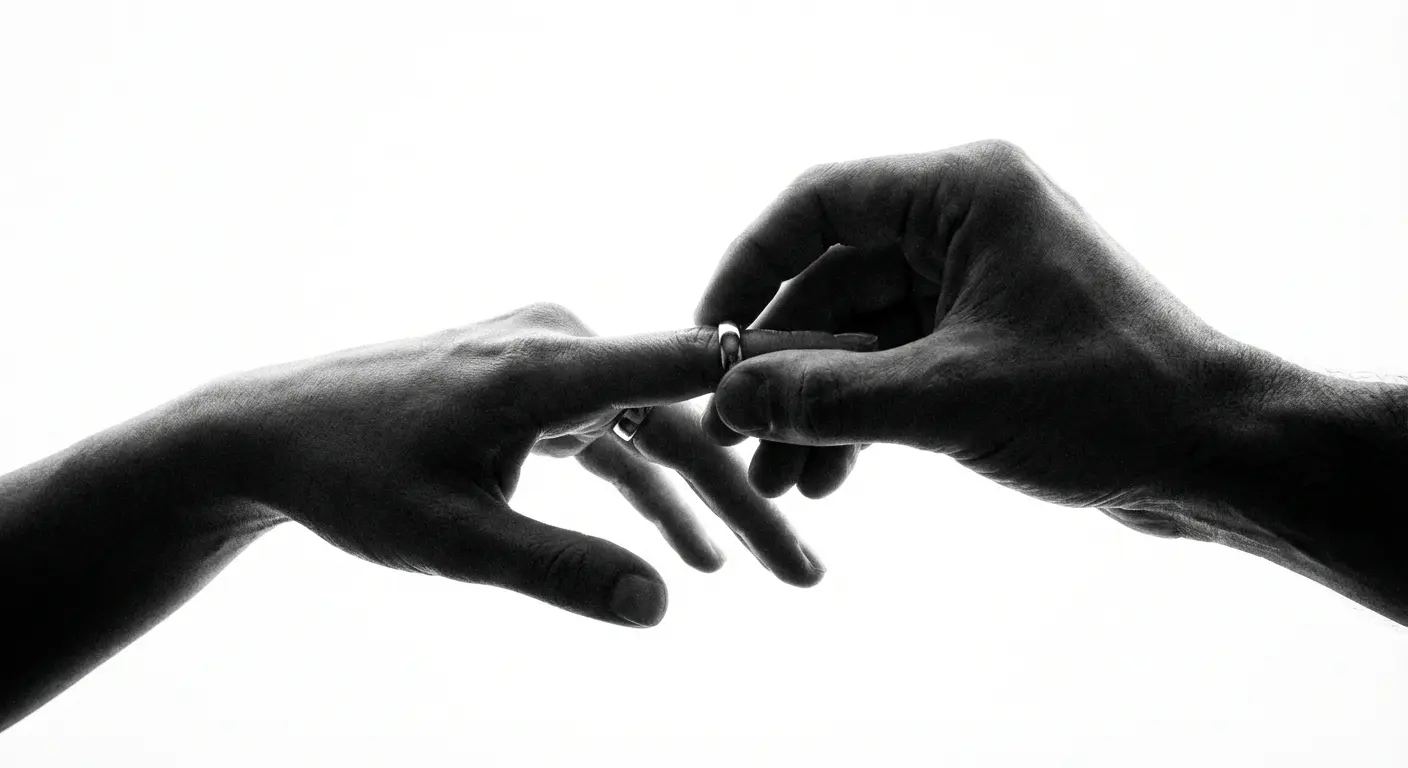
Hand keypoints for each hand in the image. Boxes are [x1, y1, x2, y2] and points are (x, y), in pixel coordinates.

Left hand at [199, 303, 869, 625]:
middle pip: (683, 418)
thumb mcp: (452, 539)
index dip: (778, 371)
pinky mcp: (532, 387)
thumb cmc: (350, 479)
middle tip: (810, 569)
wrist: (269, 433)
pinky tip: (687, 557)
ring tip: (776, 569)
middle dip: (749, 495)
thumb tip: (663, 606)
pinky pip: (612, 439)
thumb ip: (557, 569)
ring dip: (709, 500)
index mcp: (546, 365)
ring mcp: (546, 361)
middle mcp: (558, 344)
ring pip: (655, 431)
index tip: (856, 377)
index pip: (689, 363)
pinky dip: (650, 492)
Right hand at [696, 140, 1289, 531]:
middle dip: (782, 364)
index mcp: (964, 193)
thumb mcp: (948, 399)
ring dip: (815, 403)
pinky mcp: (985, 339)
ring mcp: (976, 283)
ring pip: (859, 334)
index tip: (710, 338)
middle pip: (833, 279)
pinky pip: (894, 367)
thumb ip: (829, 397)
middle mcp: (965, 225)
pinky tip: (827, 478)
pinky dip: (858, 417)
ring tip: (774, 476)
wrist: (1215, 456)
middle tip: (731, 431)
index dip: (751, 268)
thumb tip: (729, 401)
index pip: (820, 204)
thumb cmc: (1107, 401)